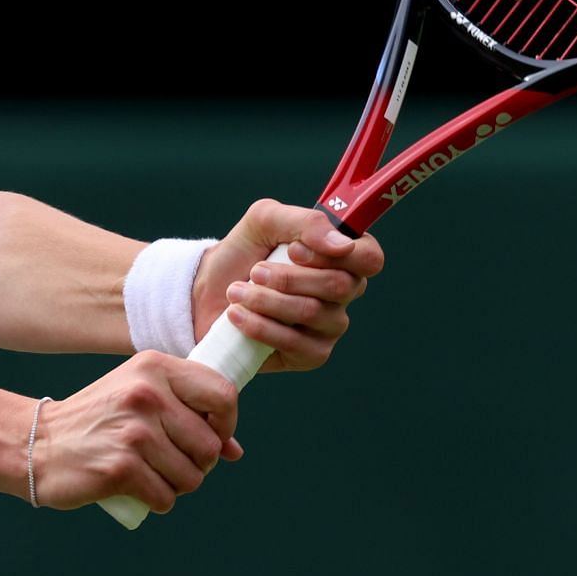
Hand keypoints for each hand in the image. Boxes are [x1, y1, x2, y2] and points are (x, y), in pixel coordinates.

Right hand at [31, 352, 240, 513]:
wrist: (38, 444)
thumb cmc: (96, 421)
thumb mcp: (139, 397)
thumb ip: (188, 412)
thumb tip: (234, 450)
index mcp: (154, 367)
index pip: (223, 394)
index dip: (226, 423)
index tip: (212, 436)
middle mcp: (147, 394)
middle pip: (210, 445)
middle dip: (198, 464)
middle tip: (169, 461)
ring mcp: (134, 432)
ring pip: (192, 476)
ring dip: (176, 485)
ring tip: (150, 472)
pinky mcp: (122, 468)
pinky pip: (167, 498)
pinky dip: (157, 501)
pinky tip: (136, 487)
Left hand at [192, 198, 383, 372]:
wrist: (207, 290)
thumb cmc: (243, 253)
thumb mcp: (265, 220)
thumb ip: (305, 222)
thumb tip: (341, 245)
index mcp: (341, 257)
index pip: (370, 258)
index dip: (339, 255)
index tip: (295, 250)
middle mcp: (343, 293)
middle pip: (339, 285)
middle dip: (288, 277)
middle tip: (255, 271)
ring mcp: (330, 326)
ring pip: (312, 312)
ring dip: (267, 300)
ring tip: (237, 292)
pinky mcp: (310, 355)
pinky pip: (297, 343)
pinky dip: (261, 327)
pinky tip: (238, 316)